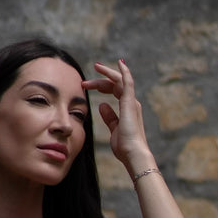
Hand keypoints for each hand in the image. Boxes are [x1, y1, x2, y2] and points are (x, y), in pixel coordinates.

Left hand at [82, 59, 152, 173]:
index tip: (87, 86)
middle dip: (98, 81)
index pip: (114, 91)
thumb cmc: (124, 147)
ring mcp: (131, 102)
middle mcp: (131, 103)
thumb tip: (102, 105)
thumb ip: (109, 117)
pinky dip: (124, 72)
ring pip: (119, 80)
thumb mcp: (113, 129)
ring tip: (95, 68)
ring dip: (107, 74)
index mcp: (127, 109)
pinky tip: (119, 63)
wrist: (133, 154)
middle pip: (114, 85)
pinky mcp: (130, 103)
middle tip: (84, 83)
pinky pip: (128, 82)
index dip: (101, 86)